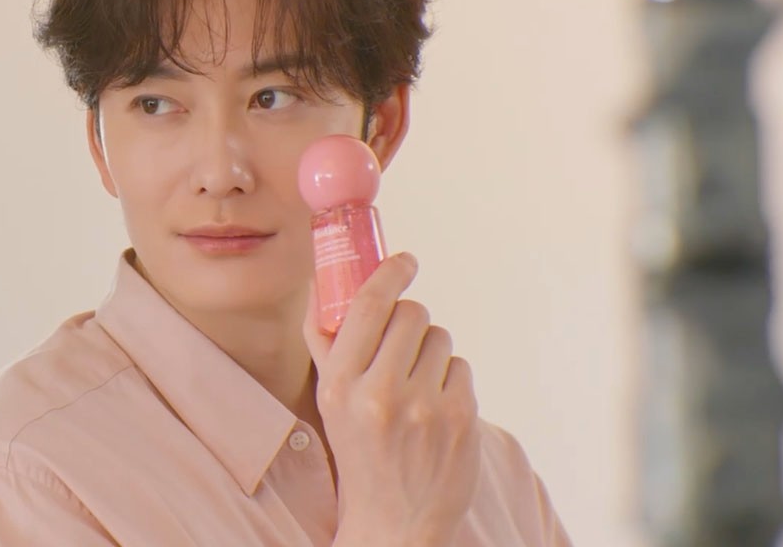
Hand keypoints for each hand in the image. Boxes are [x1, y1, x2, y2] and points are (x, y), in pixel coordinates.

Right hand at [303, 252, 481, 546]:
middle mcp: (380, 393)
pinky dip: (449, 380)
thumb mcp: (329, 400)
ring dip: (431, 351)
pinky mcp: (460, 417)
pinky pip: (461, 366)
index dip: (390, 273)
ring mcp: (424, 406)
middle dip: (410, 321)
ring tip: (417, 385)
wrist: (395, 521)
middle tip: (403, 345)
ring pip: (440, 338)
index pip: (369, 305)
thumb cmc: (359, 454)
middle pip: (411, 314)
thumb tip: (322, 282)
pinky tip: (435, 407)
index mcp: (339, 384)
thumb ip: (325, 341)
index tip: (405, 261)